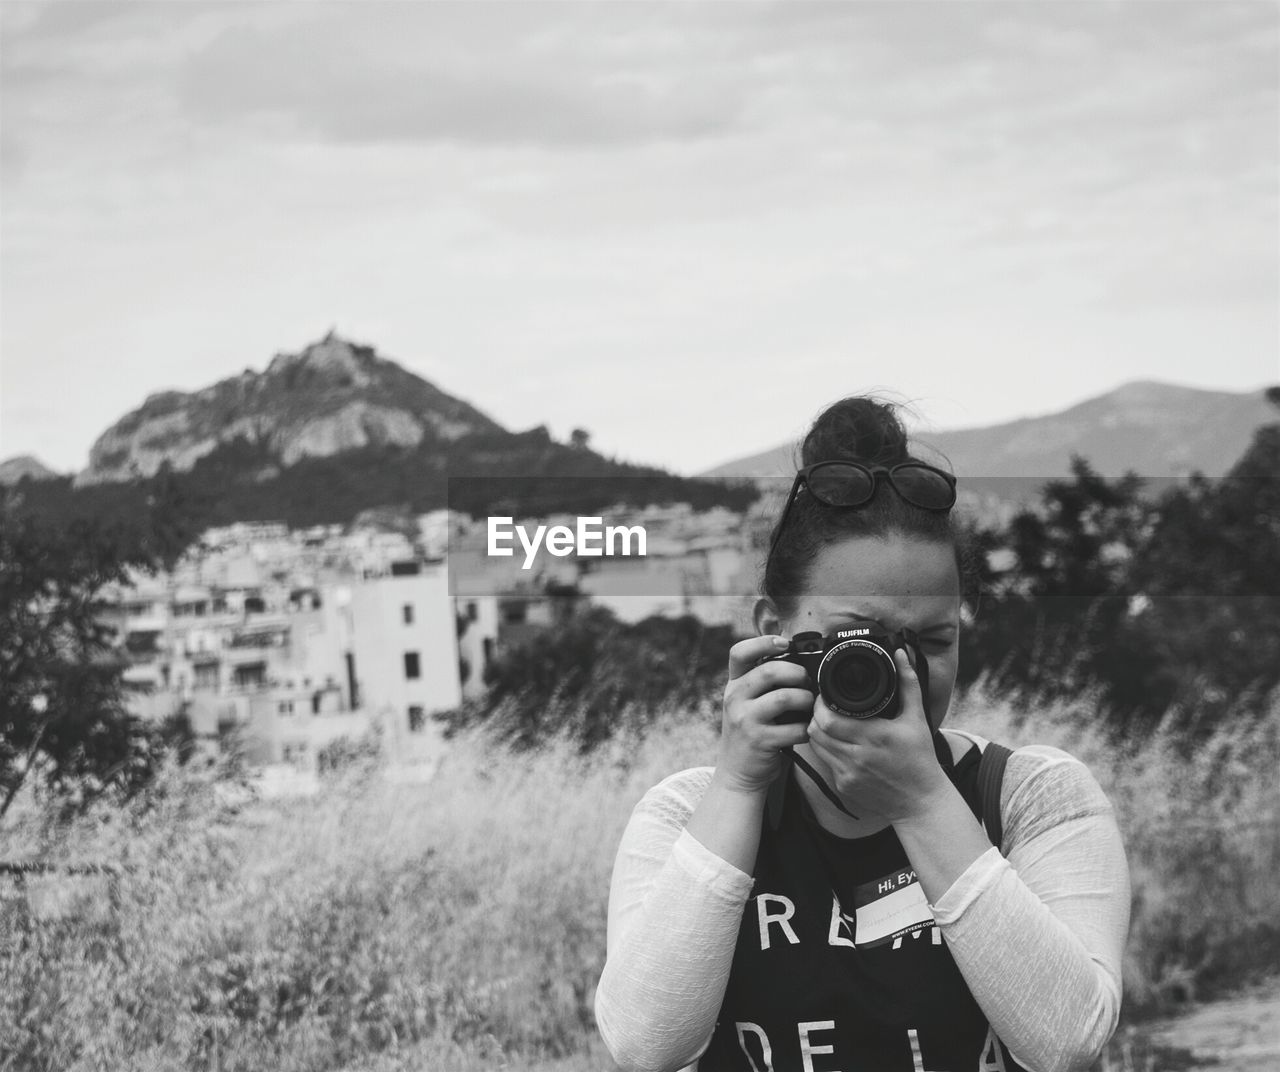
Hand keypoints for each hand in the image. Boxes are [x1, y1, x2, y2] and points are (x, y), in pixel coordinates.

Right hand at [716, 635, 813, 794]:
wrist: (737, 772)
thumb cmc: (751, 732)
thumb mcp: (747, 703)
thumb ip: (763, 683)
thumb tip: (801, 662)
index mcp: (734, 685)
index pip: (739, 652)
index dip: (763, 643)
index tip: (784, 644)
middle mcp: (735, 699)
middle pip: (769, 671)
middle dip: (796, 673)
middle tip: (806, 681)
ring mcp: (746, 720)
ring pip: (784, 698)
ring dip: (805, 699)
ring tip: (809, 705)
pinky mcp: (760, 741)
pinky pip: (794, 728)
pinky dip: (806, 728)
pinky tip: (806, 730)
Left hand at [805, 647, 950, 823]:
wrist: (920, 802)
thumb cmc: (920, 758)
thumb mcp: (916, 718)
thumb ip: (908, 683)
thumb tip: (901, 654)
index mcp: (874, 737)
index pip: (829, 719)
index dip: (820, 704)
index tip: (826, 695)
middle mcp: (857, 757)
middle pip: (815, 730)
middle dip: (815, 715)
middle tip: (824, 706)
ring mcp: (847, 774)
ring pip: (815, 746)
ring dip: (817, 731)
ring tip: (829, 721)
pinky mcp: (843, 786)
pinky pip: (823, 762)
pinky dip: (825, 749)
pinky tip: (836, 741)